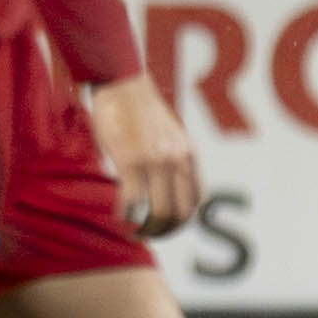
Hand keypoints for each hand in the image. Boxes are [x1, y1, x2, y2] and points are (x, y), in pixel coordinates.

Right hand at [86, 73, 197, 238]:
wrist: (123, 84)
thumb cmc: (140, 107)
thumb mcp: (169, 132)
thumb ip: (172, 154)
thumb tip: (165, 177)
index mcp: (188, 154)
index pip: (197, 198)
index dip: (185, 217)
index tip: (172, 224)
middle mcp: (176, 161)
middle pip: (179, 211)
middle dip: (166, 229)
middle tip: (151, 233)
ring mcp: (154, 163)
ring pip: (158, 211)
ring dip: (147, 227)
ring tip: (136, 231)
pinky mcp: (130, 162)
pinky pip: (131, 200)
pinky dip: (126, 214)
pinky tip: (120, 217)